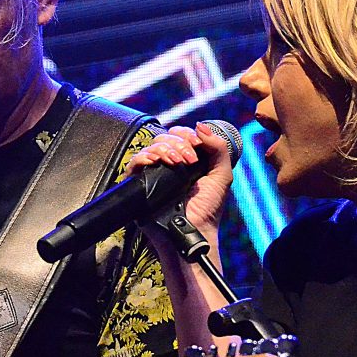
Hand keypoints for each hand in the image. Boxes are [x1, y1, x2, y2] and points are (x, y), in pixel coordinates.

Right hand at [126, 123, 234, 238]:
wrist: (195, 230)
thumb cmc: (209, 208)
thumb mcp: (222, 175)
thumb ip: (218, 148)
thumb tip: (200, 126)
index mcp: (187, 160)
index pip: (179, 135)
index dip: (187, 135)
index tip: (197, 145)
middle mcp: (169, 164)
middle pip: (164, 138)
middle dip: (178, 143)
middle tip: (190, 160)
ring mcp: (154, 173)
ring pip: (150, 147)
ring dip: (165, 149)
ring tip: (177, 163)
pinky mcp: (140, 184)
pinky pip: (134, 162)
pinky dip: (144, 157)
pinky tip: (156, 162)